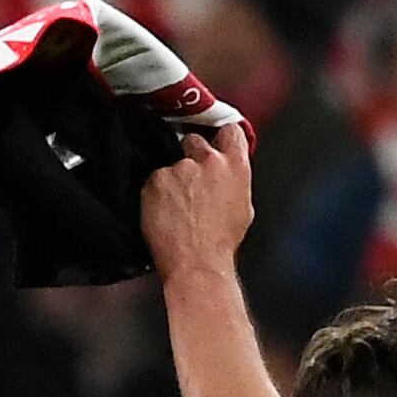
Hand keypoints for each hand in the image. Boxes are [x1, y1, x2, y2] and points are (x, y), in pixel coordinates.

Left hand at [137, 122, 253, 287]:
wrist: (196, 265)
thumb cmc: (220, 244)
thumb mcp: (242, 207)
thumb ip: (234, 180)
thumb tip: (228, 173)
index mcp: (235, 166)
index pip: (230, 130)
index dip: (219, 138)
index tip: (214, 144)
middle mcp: (208, 161)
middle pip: (194, 140)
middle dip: (190, 156)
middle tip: (190, 183)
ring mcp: (179, 168)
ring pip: (171, 164)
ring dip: (171, 179)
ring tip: (176, 208)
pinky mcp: (155, 180)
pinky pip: (153, 180)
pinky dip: (156, 194)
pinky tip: (163, 213)